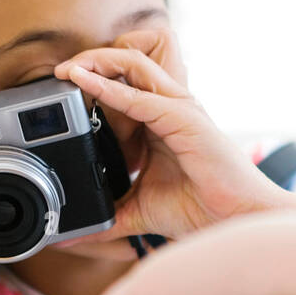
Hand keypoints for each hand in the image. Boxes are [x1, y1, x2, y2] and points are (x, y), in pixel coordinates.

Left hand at [54, 29, 295, 243]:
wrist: (236, 221)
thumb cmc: (201, 211)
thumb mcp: (139, 211)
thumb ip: (108, 217)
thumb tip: (74, 234)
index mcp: (161, 121)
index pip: (125, 83)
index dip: (93, 78)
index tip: (61, 88)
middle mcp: (171, 107)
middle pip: (128, 64)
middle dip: (91, 60)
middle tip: (59, 71)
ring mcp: (180, 109)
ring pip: (135, 66)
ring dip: (98, 62)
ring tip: (69, 70)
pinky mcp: (185, 120)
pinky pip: (142, 97)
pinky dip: (112, 90)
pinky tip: (87, 84)